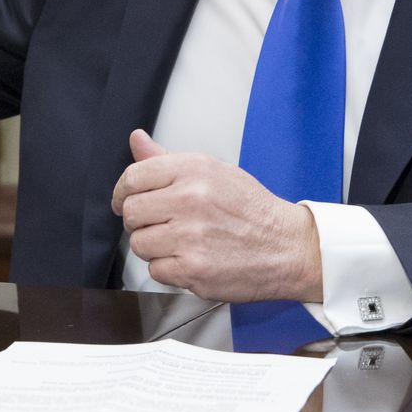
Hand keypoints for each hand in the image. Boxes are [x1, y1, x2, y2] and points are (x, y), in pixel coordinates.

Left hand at [111, 130, 320, 301]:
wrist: (288, 247)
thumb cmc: (253, 211)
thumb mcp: (214, 171)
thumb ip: (168, 160)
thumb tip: (137, 140)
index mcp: (194, 170)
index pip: (133, 177)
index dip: (124, 193)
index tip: (126, 201)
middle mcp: (190, 199)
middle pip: (131, 213)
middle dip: (140, 222)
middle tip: (160, 225)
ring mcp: (190, 236)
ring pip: (140, 244)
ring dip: (154, 248)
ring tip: (181, 243)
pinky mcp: (193, 269)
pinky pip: (156, 271)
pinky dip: (169, 270)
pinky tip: (191, 259)